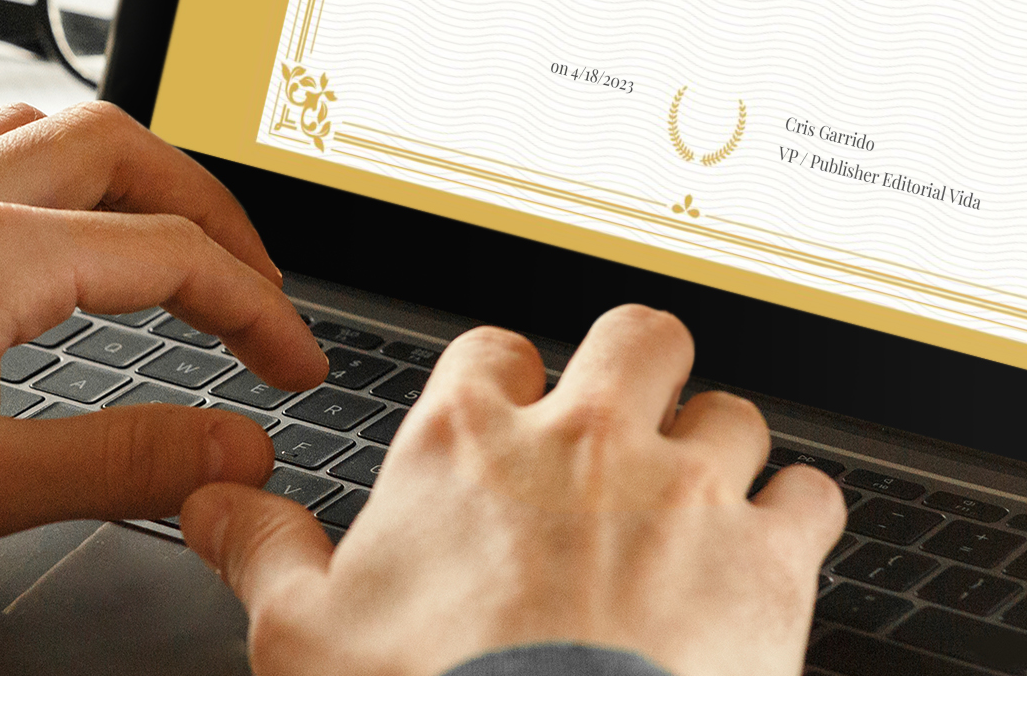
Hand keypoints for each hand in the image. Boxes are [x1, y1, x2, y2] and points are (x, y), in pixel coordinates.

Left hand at [0, 101, 327, 568]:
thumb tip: (235, 445)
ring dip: (123, 168)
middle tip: (248, 280)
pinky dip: (14, 160)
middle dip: (209, 210)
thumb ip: (118, 460)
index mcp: (5, 253)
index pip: (179, 260)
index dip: (260, 312)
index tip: (295, 370)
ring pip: (43, 126)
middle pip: (127, 151)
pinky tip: (6, 198)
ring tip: (157, 224)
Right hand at [181, 303, 846, 673]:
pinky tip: (776, 549)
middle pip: (638, 338)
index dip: (505, 381)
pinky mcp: (768, 558)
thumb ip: (261, 548)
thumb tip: (215, 502)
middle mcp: (586, 441)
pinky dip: (797, 517)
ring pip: (732, 414)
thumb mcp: (301, 637)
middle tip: (631, 418)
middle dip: (639, 371)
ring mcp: (686, 490)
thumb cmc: (421, 708)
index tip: (510, 415)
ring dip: (719, 453)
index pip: (493, 351)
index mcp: (471, 441)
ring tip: (703, 501)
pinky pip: (811, 495)